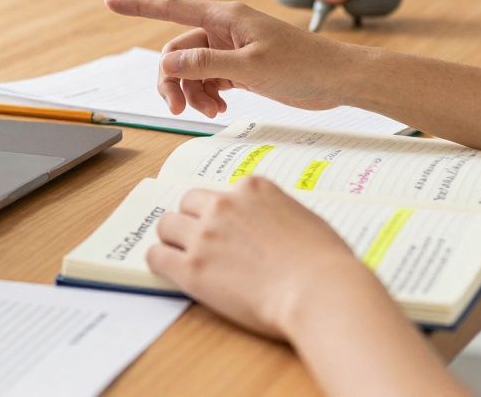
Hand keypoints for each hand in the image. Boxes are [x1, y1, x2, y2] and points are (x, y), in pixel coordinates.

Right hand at [104, 0, 363, 116]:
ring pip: (192, 69)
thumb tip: (168, 63)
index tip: (110, 2)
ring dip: (192, 92)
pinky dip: (208, 95)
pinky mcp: (241, 67)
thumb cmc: (302, 67)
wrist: (338, 80)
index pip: (171, 8)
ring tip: (211, 112)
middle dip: (173, 80)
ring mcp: (232, 49)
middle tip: (175, 109)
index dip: (138, 6)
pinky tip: (220, 109)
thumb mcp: (250, 68)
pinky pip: (209, 79)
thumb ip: (206, 65)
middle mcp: (224, 29)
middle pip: (177, 51)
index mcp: (225, 17)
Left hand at [149, 177, 365, 338]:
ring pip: (166, 225)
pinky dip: (160, 261)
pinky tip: (170, 271)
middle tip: (201, 243)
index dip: (221, 213)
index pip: (220, 192)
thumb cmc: (324, 262)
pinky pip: (157, 256)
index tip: (225, 229)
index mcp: (253, 189)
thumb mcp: (303, 219)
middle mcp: (224, 204)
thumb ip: (276, 214)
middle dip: (192, 221)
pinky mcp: (192, 268)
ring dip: (173, 239)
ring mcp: (205, 235)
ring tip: (182, 256)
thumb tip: (269, 227)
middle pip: (188, 203)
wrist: (319, 291)